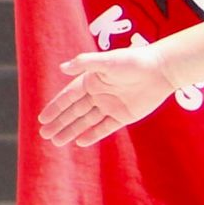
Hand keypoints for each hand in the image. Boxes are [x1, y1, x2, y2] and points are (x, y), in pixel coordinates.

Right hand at [40, 43, 183, 148]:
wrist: (161, 70)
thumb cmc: (133, 61)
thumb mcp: (106, 61)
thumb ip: (84, 64)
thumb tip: (61, 68)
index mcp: (90, 81)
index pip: (68, 97)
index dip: (55, 108)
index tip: (42, 119)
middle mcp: (98, 94)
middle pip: (74, 112)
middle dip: (59, 123)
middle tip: (44, 134)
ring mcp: (110, 106)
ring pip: (86, 122)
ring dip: (71, 131)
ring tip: (56, 142)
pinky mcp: (124, 116)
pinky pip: (105, 128)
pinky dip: (92, 135)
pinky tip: (80, 142)